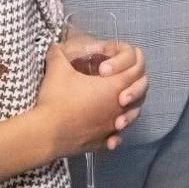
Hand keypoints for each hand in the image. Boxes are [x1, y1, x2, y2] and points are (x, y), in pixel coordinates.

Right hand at [32, 40, 147, 156]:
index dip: (127, 59)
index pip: (137, 66)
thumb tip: (56, 45)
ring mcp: (113, 126)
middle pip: (142, 89)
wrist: (46, 134)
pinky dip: (116, 131)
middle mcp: (120, 106)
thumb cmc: (56, 99)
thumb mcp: (57, 68)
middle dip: (134, 79)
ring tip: (118, 101)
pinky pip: (117, 136)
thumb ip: (60, 52)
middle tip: (116, 77)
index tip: (107, 63)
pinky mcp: (103, 142)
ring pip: (134, 113)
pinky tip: (110, 130)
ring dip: (130, 104)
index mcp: (115, 86)